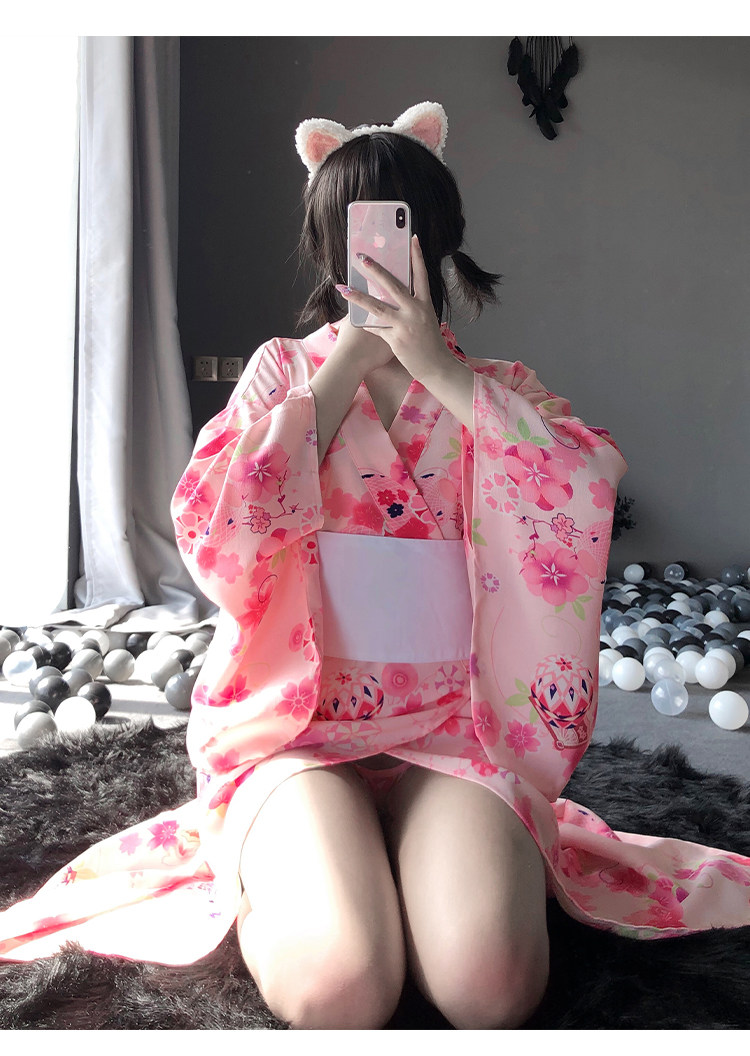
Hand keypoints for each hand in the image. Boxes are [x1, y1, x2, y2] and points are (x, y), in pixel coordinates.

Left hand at [337, 234, 450, 379]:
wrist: (437, 367)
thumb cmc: (430, 344)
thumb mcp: (426, 320)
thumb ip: (412, 307)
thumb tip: (394, 295)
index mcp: (425, 304)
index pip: (421, 275)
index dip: (417, 256)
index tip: (412, 238)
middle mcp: (416, 311)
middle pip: (393, 285)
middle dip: (375, 270)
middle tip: (362, 258)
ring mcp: (405, 325)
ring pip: (377, 306)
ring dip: (358, 296)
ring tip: (344, 288)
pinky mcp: (396, 339)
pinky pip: (376, 328)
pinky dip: (365, 324)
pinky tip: (354, 319)